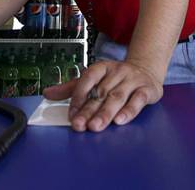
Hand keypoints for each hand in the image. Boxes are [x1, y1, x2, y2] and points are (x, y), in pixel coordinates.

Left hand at [42, 60, 162, 131]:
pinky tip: (120, 120)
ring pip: (117, 97)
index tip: (71, 113)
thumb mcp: (94, 79)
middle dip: (89, 110)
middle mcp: (117, 72)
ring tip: (95, 126)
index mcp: (102, 67)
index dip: (79, 95)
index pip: (88, 78)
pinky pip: (138, 100)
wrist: (146, 69)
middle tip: (79, 125)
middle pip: (101, 92)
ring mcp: (133, 80)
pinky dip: (129, 110)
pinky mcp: (147, 90)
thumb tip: (47, 94)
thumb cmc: (116, 78)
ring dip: (106, 112)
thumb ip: (72, 88)